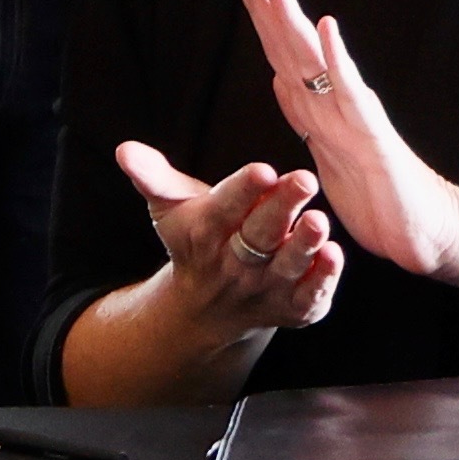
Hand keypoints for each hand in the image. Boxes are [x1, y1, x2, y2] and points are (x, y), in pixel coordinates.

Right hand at [116, 137, 341, 342]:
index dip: (243, 190)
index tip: (262, 170)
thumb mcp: (171, 209)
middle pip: (259, 235)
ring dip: (304, 245)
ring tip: (320, 220)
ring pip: (286, 267)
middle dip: (281, 208)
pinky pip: (309, 297)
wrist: (206, 310)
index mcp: (205, 233)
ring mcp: (265, 290)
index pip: (224, 209)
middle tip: (304, 179)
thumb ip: (153, 177)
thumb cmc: (195, 242)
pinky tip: (334, 255)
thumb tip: (124, 149)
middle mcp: (234, 265)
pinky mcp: (293, 309)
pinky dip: (322, 280)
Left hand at [237, 0, 458, 280]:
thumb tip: (278, 79)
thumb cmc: (377, 194)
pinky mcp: (372, 137)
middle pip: (289, 43)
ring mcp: (353, 114)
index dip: (258, 12)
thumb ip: (304, 116)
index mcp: (317, 106)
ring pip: (314, 60)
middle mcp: (333, 101)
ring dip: (291, 19)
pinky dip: (336, 59)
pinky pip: (350, 93)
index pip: (280, 49)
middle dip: (263, 1)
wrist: (423, 231)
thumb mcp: (324, 154)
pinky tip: (326, 27)